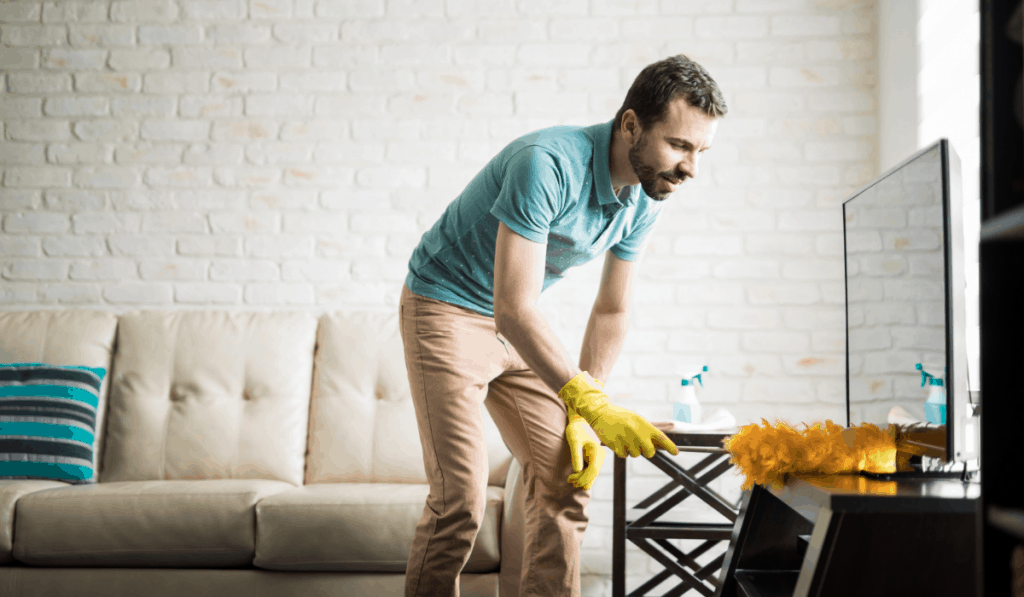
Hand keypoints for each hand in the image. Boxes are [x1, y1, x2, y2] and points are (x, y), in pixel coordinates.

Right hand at [559, 372, 678, 458]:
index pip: (661, 437)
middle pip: (649, 452)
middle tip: (639, 445)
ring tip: (624, 438)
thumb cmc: (621, 417)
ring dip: (631, 450)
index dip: (670, 446)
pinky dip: (622, 451)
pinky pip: (624, 455)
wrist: (601, 412)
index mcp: (643, 424)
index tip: (676, 452)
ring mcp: (626, 439)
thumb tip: (658, 445)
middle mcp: (637, 432)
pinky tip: (618, 441)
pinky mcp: (616, 445)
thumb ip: (647, 431)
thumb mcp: (636, 419)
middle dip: (646, 451)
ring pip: (635, 455)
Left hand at [565, 407, 605, 489]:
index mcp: (598, 452)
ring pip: (592, 475)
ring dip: (582, 479)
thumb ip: (576, 455)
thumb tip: (578, 470)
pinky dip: (583, 476)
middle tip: (569, 480)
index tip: (571, 479)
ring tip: (570, 480)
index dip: (583, 478)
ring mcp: (598, 459)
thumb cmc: (576, 430)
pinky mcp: (593, 460)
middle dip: (582, 480)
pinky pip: (590, 472)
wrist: (579, 423)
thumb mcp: (574, 440)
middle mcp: (600, 457)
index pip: (593, 470)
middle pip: (593, 475)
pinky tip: (574, 477)